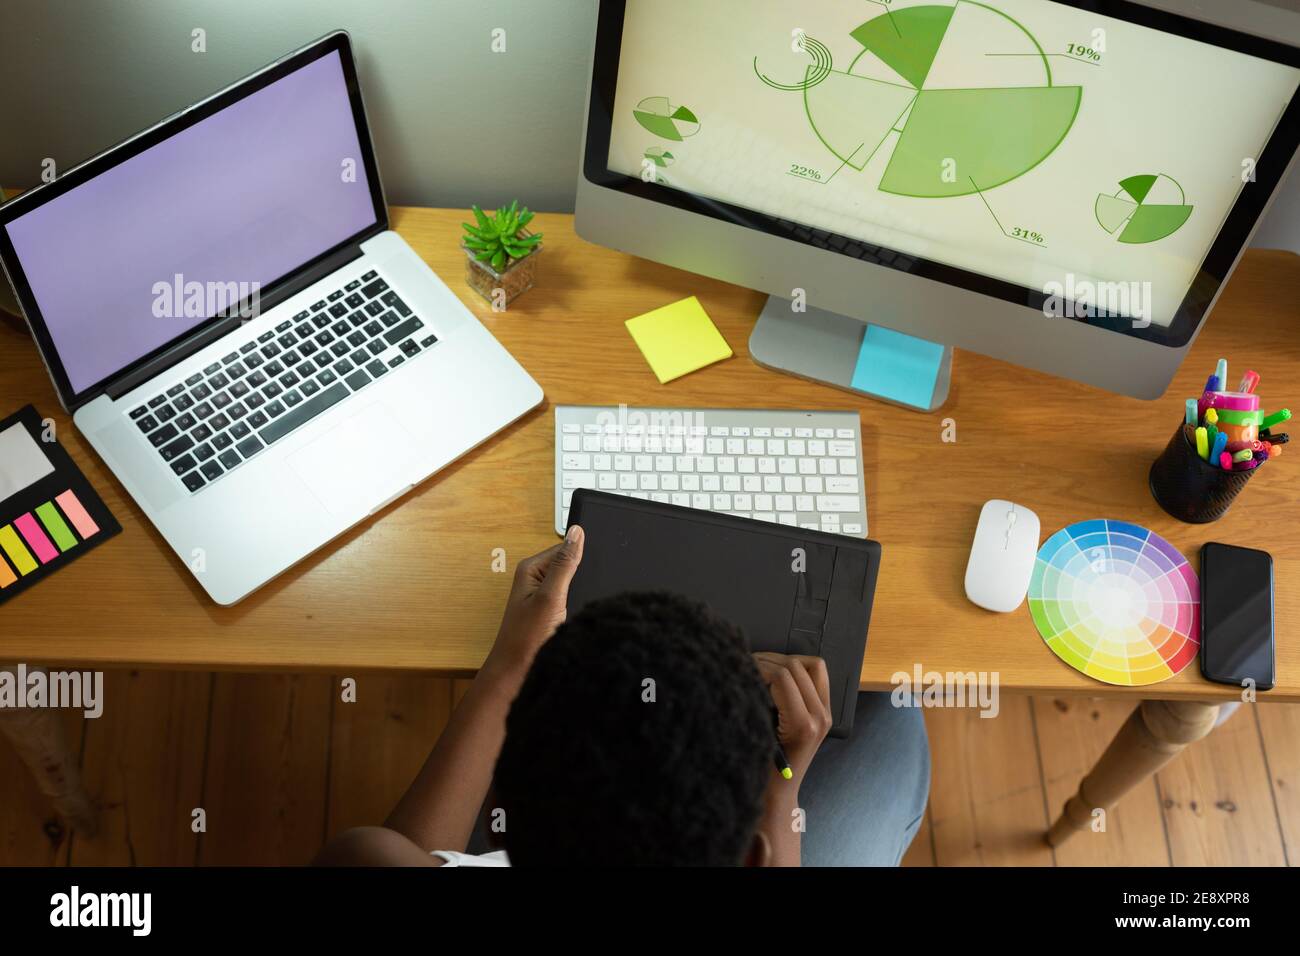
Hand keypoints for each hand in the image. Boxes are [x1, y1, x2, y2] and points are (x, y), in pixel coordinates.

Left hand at [482, 526, 584, 683]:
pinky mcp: (548, 609)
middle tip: (576, 596)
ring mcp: (541, 594)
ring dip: (578, 592)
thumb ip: (565, 564)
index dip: (581, 556)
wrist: (517, 671)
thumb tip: (577, 533)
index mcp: (531, 568)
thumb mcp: (550, 596)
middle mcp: (534, 578)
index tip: (588, 573)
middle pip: (569, 563)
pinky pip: (570, 597)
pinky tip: (574, 616)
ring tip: (571, 609)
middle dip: (581, 577)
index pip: (564, 547)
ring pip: (572, 582)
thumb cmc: (526, 638)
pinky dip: (576, 604)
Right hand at [752, 653, 831, 786]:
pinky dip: (800, 669)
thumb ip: (755, 701)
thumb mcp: (754, 733)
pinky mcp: (824, 711)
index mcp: (802, 725)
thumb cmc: (761, 769)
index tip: (742, 668)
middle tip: (748, 666)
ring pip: (810, 665)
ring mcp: (825, 713)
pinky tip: (780, 677)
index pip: (782, 676)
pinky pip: (817, 675)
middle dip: (768, 661)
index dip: (758, 666)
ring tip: (762, 669)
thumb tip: (747, 670)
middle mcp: (819, 717)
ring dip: (784, 662)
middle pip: (795, 666)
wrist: (778, 792)